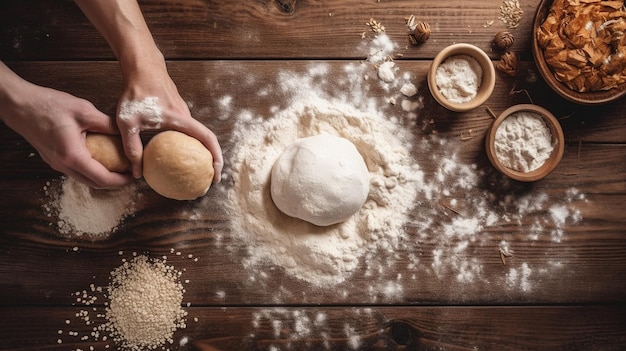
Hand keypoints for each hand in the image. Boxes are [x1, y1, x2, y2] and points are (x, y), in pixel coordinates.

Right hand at [0, 78, 131, 188]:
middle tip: (129, 174)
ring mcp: (56, 164)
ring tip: (118, 167)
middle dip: (114, 182)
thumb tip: (126, 131)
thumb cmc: (47, 105)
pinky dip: (91, 170)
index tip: (133, 176)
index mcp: (73, 156)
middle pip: (94, 183)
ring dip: (102, 177)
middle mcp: (63, 165)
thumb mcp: (84, 111)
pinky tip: (101, 159)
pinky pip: (75, 171)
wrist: (19, 105)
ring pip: (84, 179)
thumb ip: (107, 124)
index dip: (121, 180)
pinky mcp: (53, 159)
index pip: (102, 178)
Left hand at [116, 58, 223, 181]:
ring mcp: (183, 113)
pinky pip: (187, 131)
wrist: (141, 67)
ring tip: (195, 169)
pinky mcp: (177, 111)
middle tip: (207, 178)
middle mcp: (186, 117)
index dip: (216, 157)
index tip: (216, 175)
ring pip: (197, 135)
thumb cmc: (136, 92)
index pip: (207, 139)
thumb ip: (132, 147)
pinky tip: (176, 153)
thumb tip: (137, 173)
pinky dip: (189, 144)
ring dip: (200, 152)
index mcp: (181, 120)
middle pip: (207, 140)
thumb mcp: (128, 122)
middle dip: (212, 160)